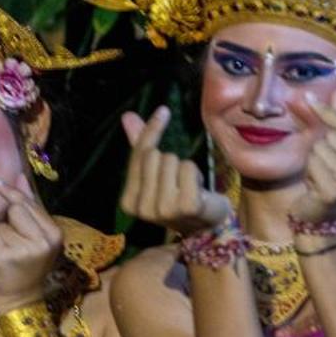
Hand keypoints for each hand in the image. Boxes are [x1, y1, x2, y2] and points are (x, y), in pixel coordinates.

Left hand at [0, 175, 63, 309]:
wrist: (22, 298)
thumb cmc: (28, 264)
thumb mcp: (36, 235)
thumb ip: (30, 206)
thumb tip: (20, 176)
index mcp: (54, 233)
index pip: (29, 204)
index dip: (12, 193)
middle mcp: (42, 241)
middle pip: (14, 209)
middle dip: (8, 221)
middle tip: (14, 240)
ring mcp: (24, 250)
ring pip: (0, 225)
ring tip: (8, 253)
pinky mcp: (5, 257)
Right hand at [119, 107, 232, 234]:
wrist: (208, 225)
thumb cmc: (179, 195)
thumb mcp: (157, 174)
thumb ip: (140, 146)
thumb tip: (127, 116)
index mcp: (128, 202)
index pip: (138, 155)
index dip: (151, 131)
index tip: (163, 111)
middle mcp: (142, 209)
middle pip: (154, 156)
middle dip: (170, 160)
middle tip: (178, 180)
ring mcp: (164, 209)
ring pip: (171, 160)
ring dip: (184, 168)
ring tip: (187, 186)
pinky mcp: (186, 206)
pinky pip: (187, 168)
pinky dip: (195, 173)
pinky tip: (197, 189)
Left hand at [286, 89, 335, 226]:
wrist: (321, 219)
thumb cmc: (331, 180)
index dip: (326, 113)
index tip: (308, 99)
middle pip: (331, 136)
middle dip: (320, 149)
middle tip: (326, 169)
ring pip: (319, 148)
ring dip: (313, 162)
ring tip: (321, 178)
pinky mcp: (334, 191)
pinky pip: (312, 163)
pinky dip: (308, 171)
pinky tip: (315, 186)